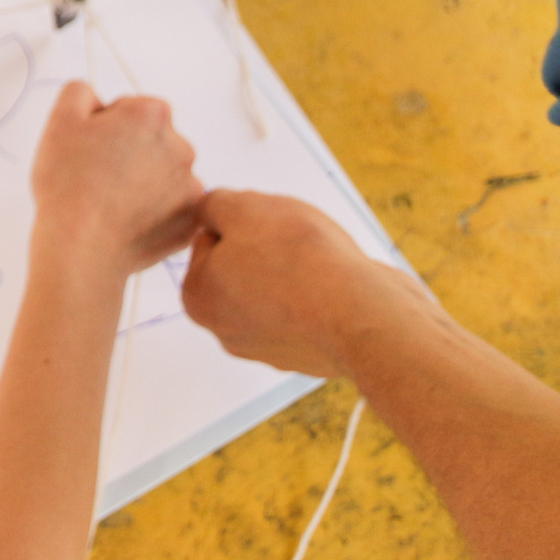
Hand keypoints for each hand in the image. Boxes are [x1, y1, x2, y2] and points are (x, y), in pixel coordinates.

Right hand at [27, 86, 203, 270]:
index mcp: (153, 115)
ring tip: (112, 203)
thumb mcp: (60, 120)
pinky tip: (128, 221)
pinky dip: (156, 213)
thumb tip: (96, 98)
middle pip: (154, 141)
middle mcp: (181, 146)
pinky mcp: (191, 221)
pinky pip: (173, 208)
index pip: (134, 108)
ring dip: (145, 182)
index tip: (93, 149)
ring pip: (164, 175)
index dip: (108, 126)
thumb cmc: (68, 183)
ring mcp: (191, 186)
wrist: (81, 245)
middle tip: (99, 177)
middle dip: (132, 153)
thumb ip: (80, 92)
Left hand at [180, 189, 425, 376]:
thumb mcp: (242, 208)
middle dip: (265, 249)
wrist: (362, 313)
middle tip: (291, 244)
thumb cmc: (298, 259)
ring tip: (317, 264)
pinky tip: (333, 287)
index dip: (242, 223)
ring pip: (277, 287)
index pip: (211, 240)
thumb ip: (214, 205)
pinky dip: (319, 296)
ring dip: (294, 270)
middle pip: (242, 266)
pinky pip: (308, 310)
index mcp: (198, 299)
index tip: (266, 229)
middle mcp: (226, 331)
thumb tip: (213, 210)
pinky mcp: (308, 355)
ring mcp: (268, 348)